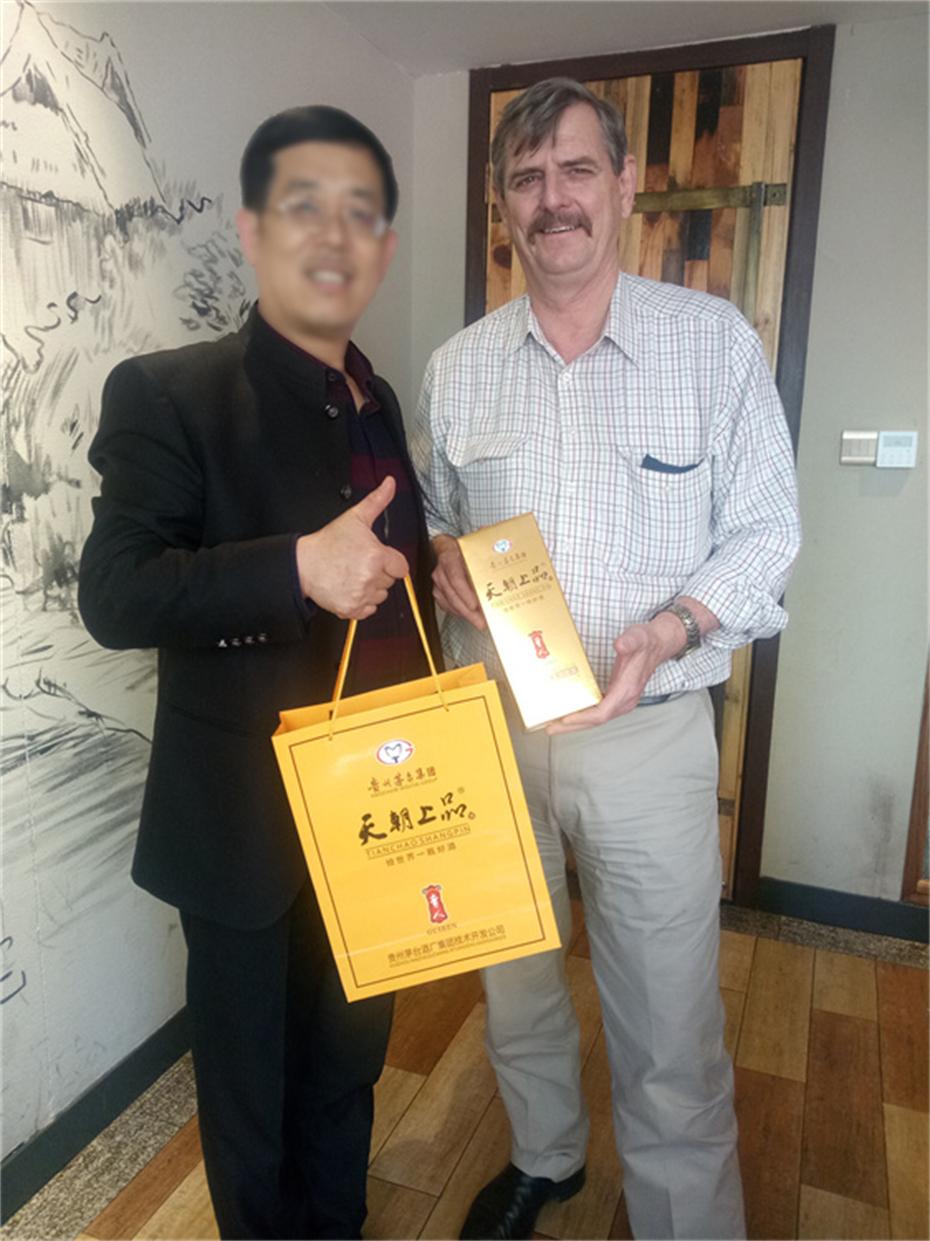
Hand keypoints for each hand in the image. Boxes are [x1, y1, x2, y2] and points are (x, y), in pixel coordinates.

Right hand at [296, 476, 407, 619]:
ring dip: (372, 588)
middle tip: (360, 564)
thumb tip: (390, 483)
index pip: (401, 567)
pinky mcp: (351, 609)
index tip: (377, 557)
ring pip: (381, 596)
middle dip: (380, 573)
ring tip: (354, 575)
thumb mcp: (355, 518)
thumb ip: (377, 501)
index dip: (390, 561)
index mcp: (376, 556)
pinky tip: (350, 588)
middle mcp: (370, 578)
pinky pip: (369, 610)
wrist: (304, 565)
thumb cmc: (329, 543)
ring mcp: (361, 595)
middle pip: (391, 581)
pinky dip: (362, 602)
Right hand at [431, 534, 485, 629]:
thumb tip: (499, 540)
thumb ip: (486, 539)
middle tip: (481, 620)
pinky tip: (471, 617)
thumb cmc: (463, 546)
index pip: (454, 573)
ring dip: (464, 614)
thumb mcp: (475, 539)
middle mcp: (441, 568)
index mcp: (449, 553)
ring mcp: (438, 581)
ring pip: (448, 601)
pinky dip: (459, 613)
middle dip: (467, 610)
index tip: (474, 604)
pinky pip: (446, 605)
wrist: (448, 548)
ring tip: (480, 622)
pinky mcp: (438, 591)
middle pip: (451, 593)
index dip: (464, 591)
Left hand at [546, 612, 687, 733]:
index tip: (565, 719)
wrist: (658, 644)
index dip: (583, 718)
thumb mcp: (637, 637)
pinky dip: (583, 716)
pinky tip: (570, 713)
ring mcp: (622, 701)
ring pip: (597, 719)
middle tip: (551, 728)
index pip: (602, 712)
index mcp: (627, 690)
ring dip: (576, 723)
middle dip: (573, 726)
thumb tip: (620, 644)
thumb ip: (629, 641)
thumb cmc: (646, 642)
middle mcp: (625, 700)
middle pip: (596, 721)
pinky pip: (599, 712)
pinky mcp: (618, 698)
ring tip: (554, 724)